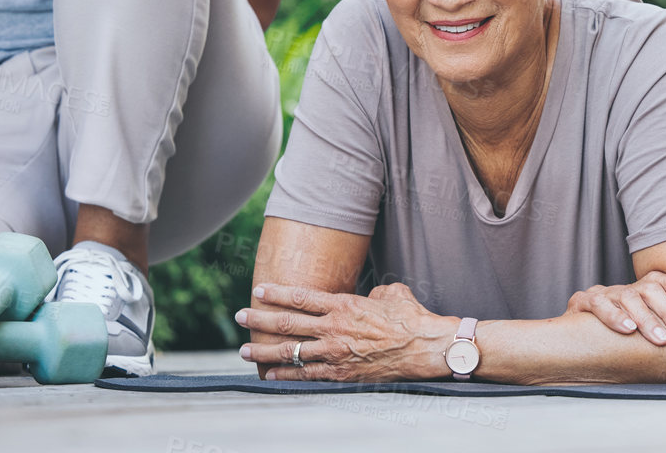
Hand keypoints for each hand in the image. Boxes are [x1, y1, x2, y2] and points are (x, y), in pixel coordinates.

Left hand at [236, 282, 455, 381]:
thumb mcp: (390, 293)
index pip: (301, 297)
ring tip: (244, 351)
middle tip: (240, 317)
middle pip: (287, 323)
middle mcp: (334, 328)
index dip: (276, 293)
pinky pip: (307, 375)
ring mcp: (336, 353)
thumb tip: (371, 295)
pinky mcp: (342, 374)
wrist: (425, 347)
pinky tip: (270, 375)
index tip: (258, 290)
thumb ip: (373, 292)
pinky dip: (286, 375)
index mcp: (344, 304)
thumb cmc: (410, 317)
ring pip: (291, 352)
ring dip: (264, 352)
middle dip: (260, 320)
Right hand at [565, 270, 665, 344]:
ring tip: (661, 339)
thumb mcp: (636, 333)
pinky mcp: (581, 303)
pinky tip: (627, 329)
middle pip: (647, 290)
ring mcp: (601, 294)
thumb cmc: (609, 341)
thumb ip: (658, 332)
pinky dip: (614, 317)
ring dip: (646, 319)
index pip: (656, 280)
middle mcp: (620, 290)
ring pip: (626, 298)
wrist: (568, 343)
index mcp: (635, 294)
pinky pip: (598, 305)